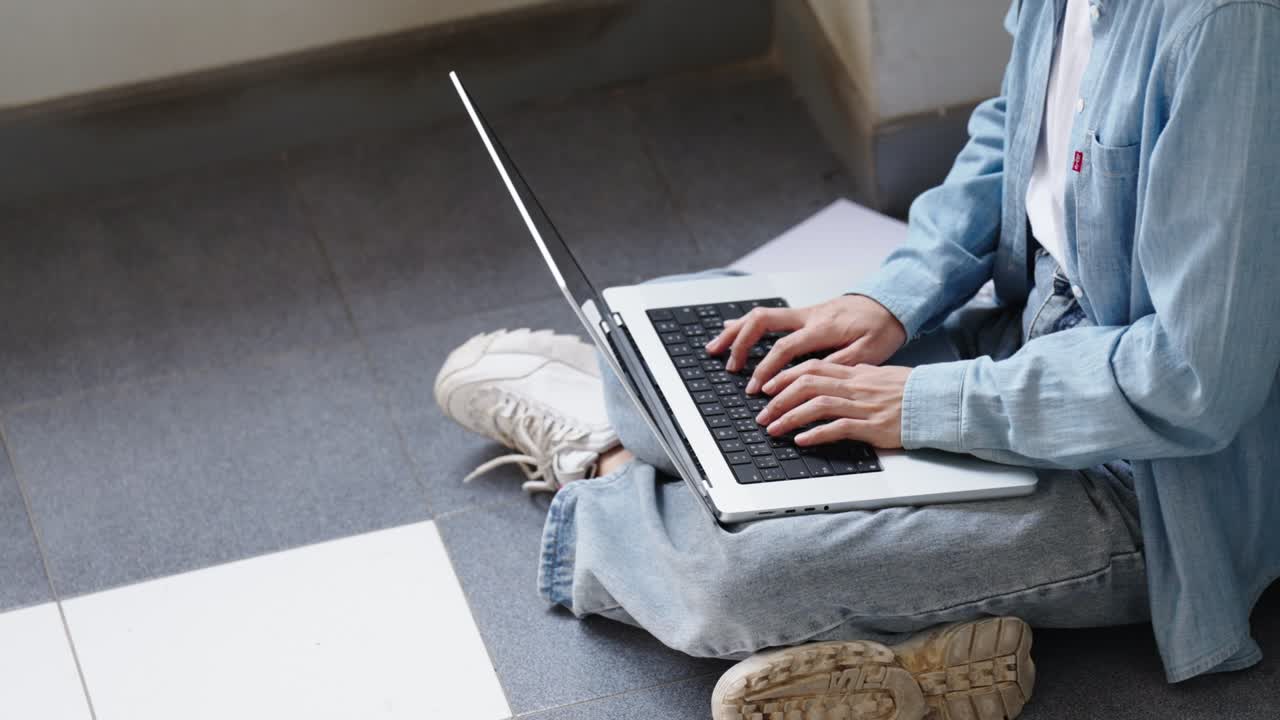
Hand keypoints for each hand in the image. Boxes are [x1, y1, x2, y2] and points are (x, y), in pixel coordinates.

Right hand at [704, 295, 905, 393]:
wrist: (891, 301)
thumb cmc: (883, 327)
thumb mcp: (871, 351)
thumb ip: (841, 363)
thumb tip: (811, 377)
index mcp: (822, 327)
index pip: (784, 348)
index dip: (767, 370)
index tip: (757, 390)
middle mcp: (808, 315)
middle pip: (761, 322)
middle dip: (739, 344)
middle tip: (728, 367)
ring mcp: (803, 311)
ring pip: (759, 315)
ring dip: (735, 331)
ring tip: (715, 348)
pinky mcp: (804, 313)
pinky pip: (769, 316)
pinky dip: (747, 325)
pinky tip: (732, 331)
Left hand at [753, 361, 911, 448]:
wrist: (936, 401)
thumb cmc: (909, 390)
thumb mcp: (878, 375)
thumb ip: (854, 375)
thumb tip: (830, 376)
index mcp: (855, 372)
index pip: (812, 367)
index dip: (785, 376)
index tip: (767, 386)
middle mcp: (855, 386)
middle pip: (808, 385)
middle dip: (779, 399)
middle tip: (762, 412)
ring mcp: (863, 406)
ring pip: (818, 405)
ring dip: (790, 417)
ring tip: (773, 429)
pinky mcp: (872, 426)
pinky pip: (839, 428)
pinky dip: (817, 434)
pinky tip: (801, 441)